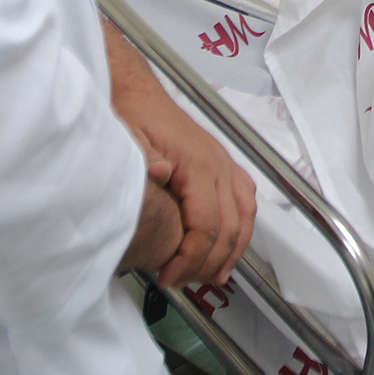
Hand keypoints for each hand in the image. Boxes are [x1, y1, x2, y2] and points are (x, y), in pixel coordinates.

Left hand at [117, 91, 257, 286]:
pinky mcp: (222, 165)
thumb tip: (160, 173)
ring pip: (244, 217)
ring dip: (232, 251)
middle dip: (208, 263)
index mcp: (197, 164)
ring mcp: (223, 164)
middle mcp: (218, 165)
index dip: (191, 258)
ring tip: (211, 277)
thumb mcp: (129, 139)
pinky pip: (245, 201)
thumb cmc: (133, 117)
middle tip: (181, 281)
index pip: (207, 225)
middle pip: (230, 228)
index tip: (168, 275)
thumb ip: (143, 158)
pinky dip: (241, 229)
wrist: (137, 93)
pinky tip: (228, 248)